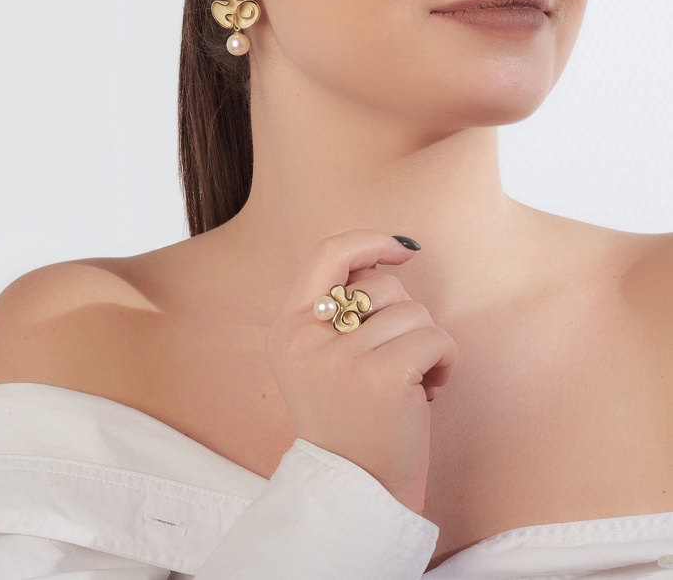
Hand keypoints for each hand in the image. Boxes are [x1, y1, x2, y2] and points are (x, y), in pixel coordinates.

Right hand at [265, 229, 457, 514]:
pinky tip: (430, 391)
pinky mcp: (380, 377)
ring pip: (414, 312)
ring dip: (427, 343)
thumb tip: (390, 257)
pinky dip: (445, 361)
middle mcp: (306, 338)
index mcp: (289, 329)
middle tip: (396, 359)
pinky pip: (435, 338)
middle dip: (405, 316)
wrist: (357, 493)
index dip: (369, 240)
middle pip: (381, 285)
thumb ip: (341, 312)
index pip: (327, 253)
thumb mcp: (322, 361)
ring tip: (412, 381)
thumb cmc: (352, 422)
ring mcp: (341, 357)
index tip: (403, 251)